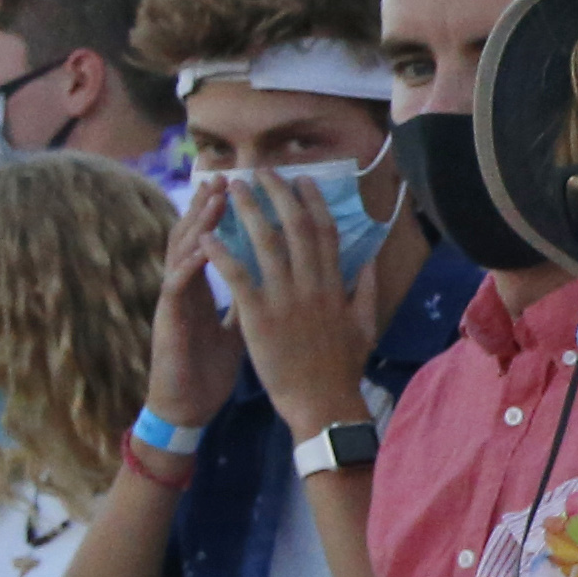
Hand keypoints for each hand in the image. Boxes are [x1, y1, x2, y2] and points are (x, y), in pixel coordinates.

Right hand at [146, 185, 247, 433]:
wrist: (189, 405)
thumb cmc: (210, 366)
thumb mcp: (240, 327)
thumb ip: (254, 299)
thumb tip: (281, 280)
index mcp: (209, 286)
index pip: (219, 240)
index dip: (231, 215)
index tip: (251, 189)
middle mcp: (189, 286)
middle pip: (196, 236)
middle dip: (209, 206)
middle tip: (225, 176)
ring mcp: (176, 301)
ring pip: (182, 253)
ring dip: (198, 225)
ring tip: (214, 200)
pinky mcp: (168, 320)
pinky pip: (176, 287)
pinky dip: (189, 266)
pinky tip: (203, 249)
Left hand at [216, 168, 376, 437]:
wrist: (323, 404)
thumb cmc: (342, 369)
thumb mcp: (365, 326)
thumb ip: (366, 289)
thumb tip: (370, 259)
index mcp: (335, 285)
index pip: (325, 232)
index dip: (312, 202)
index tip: (300, 180)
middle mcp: (312, 285)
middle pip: (295, 227)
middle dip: (277, 195)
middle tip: (259, 172)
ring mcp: (286, 300)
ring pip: (266, 244)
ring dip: (248, 212)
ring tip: (232, 189)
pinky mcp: (259, 318)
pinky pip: (238, 277)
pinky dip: (222, 254)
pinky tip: (207, 235)